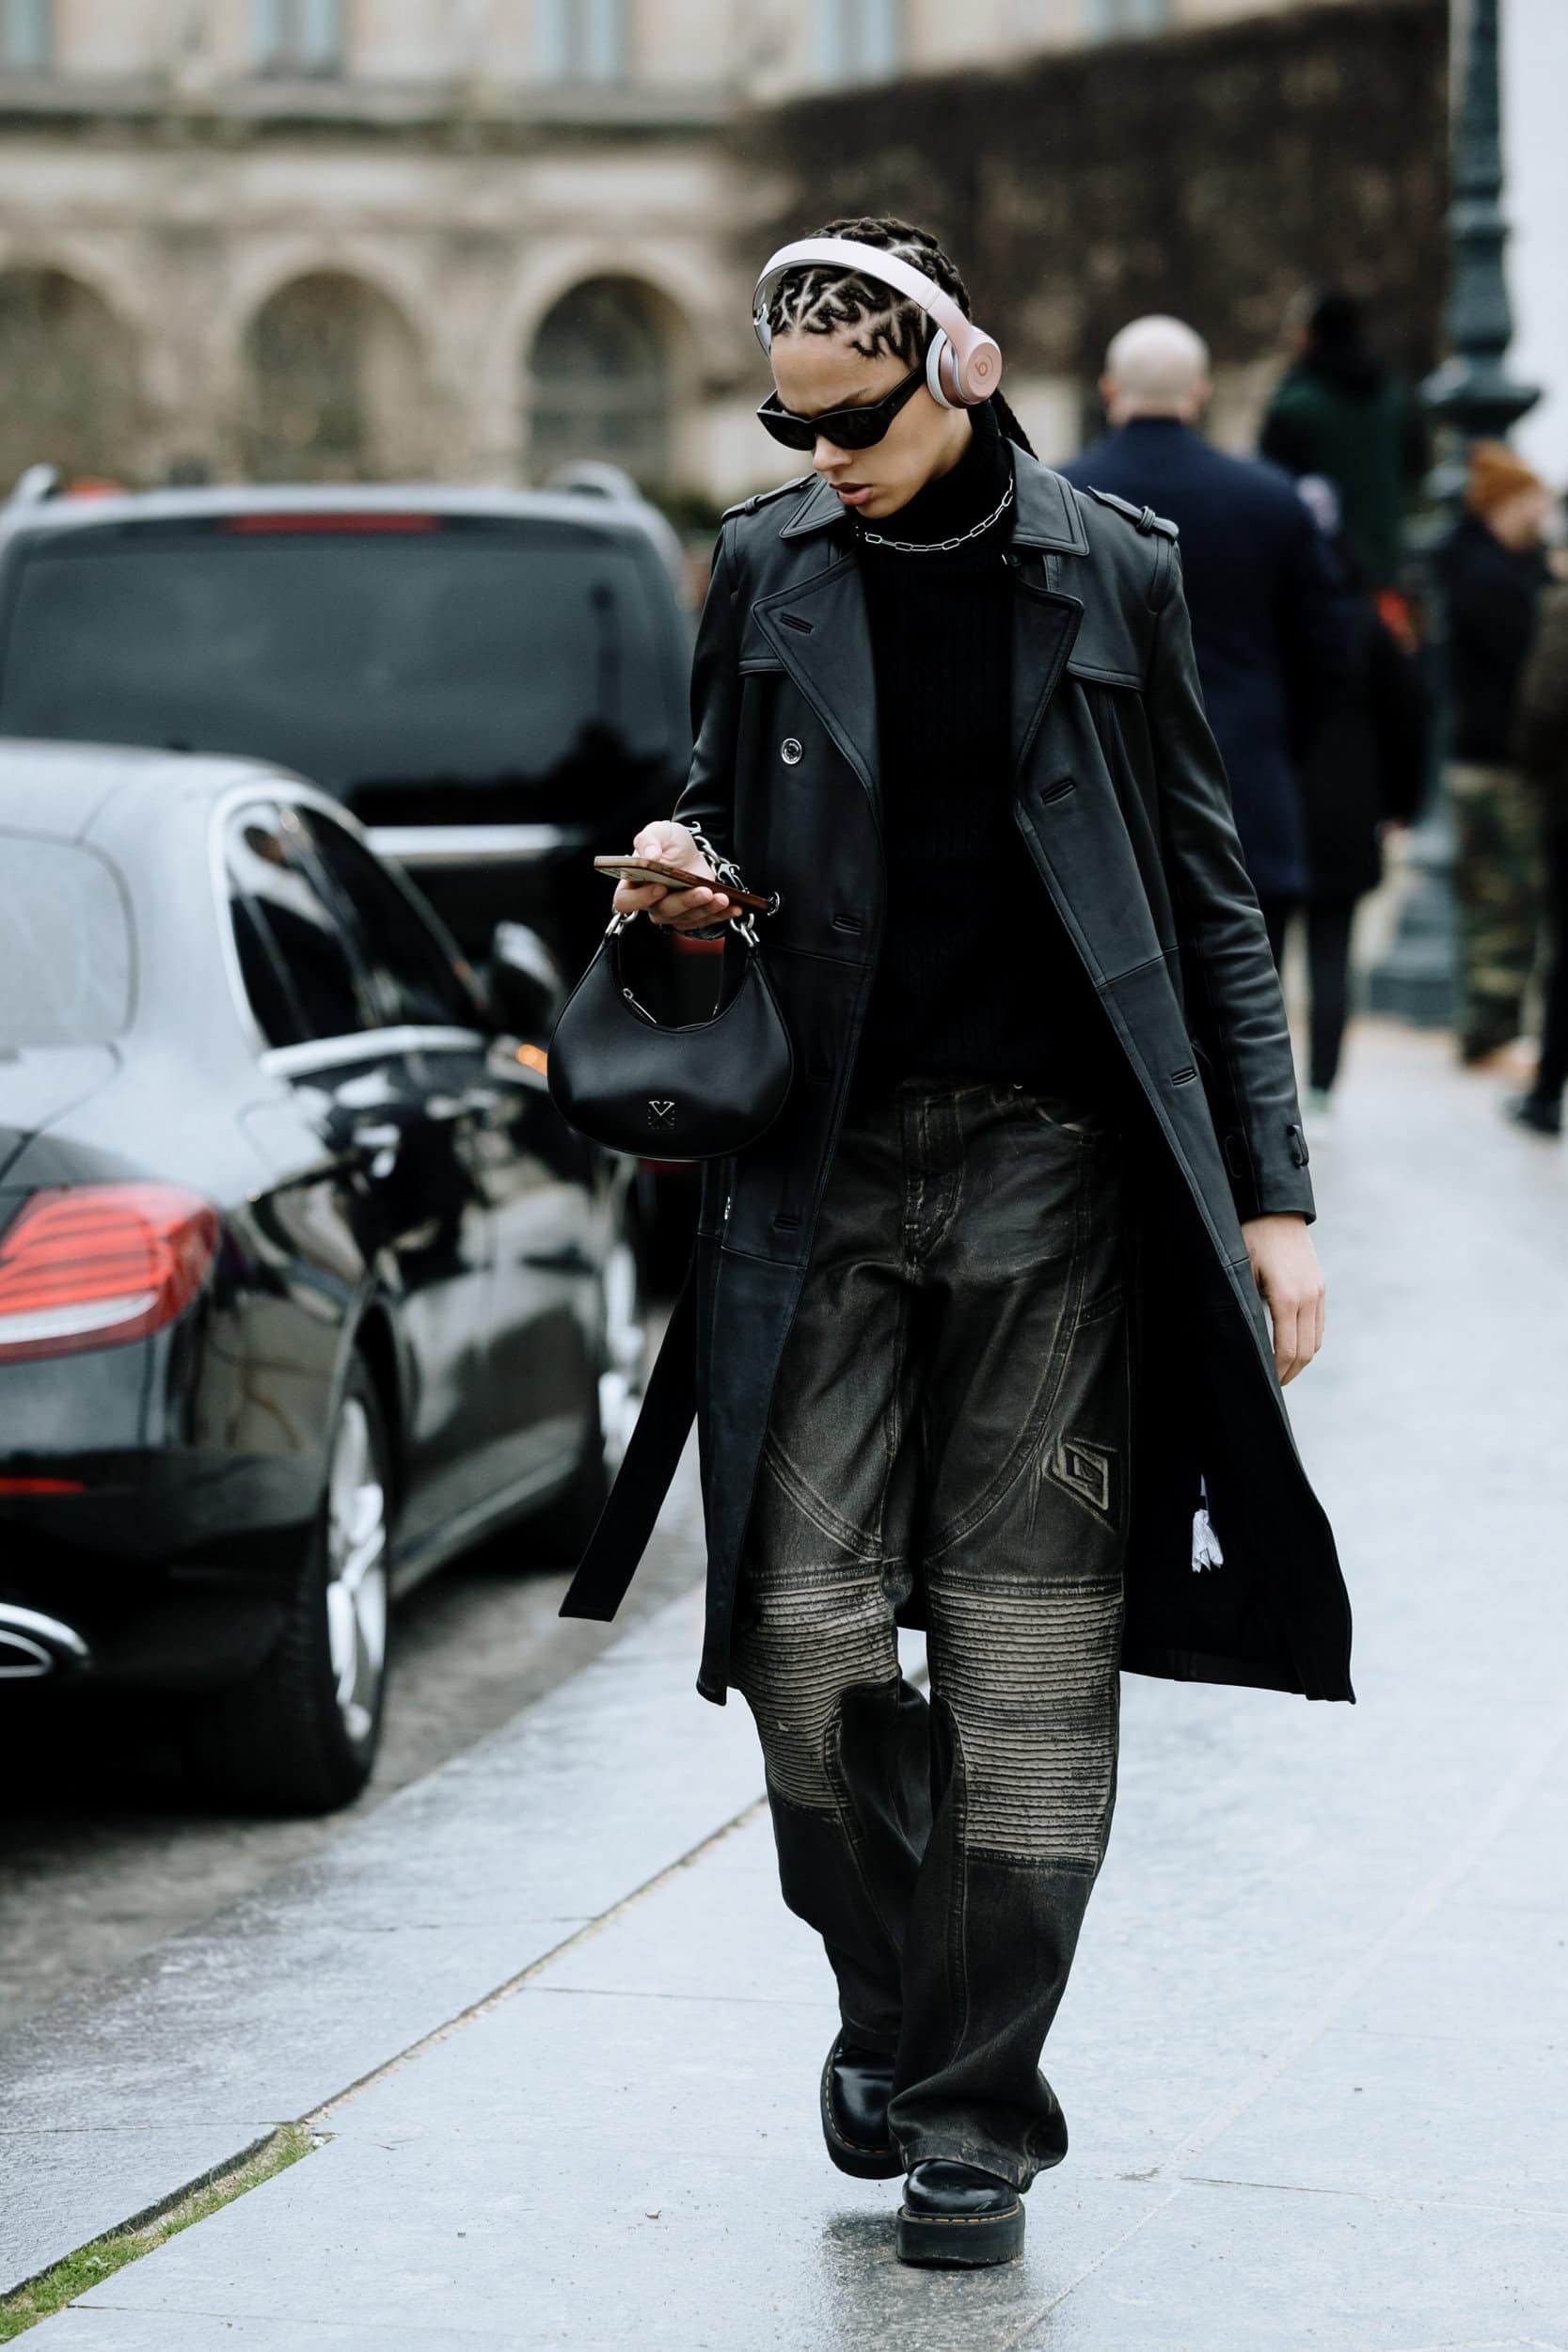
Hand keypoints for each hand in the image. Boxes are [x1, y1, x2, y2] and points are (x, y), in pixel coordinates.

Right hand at [612, 821, 734, 931]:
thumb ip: (648, 840)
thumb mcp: (658, 832)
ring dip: (708, 909)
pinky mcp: (690, 917)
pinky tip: (735, 908)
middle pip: (663, 911)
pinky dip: (721, 915)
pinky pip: (705, 921)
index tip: (660, 887)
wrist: (689, 851)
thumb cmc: (667, 843)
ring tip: (724, 898)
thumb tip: (650, 855)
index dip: (641, 898)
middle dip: (687, 902)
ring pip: (687, 918)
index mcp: (632, 884)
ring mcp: (670, 913)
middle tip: (704, 891)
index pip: (626, 901)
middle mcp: (649, 903)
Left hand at [1239, 1213, 1324, 1385]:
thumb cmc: (1250, 1240)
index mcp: (1287, 1297)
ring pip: (1316, 1340)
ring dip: (1302, 1359)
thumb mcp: (1241, 1274)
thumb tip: (1245, 1342)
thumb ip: (1248, 1308)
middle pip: (1306, 1352)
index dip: (1278, 1372)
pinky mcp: (1320, 1286)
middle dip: (1290, 1372)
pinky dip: (1309, 1341)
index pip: (1288, 1350)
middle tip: (1274, 1385)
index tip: (1265, 1383)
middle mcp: (1309, 1297)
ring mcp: (1318, 1291)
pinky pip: (1319, 1324)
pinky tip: (1293, 1346)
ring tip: (1283, 1370)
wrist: (1275, 1210)